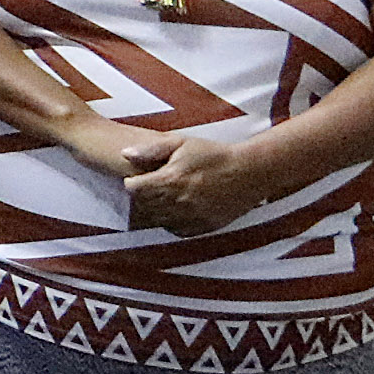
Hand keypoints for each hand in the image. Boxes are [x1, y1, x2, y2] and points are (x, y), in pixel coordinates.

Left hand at [117, 131, 274, 234]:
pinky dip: (172, 221)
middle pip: (142, 207)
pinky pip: (176, 230)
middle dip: (142, 197)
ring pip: (157, 220)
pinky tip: (179, 208)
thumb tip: (124, 154)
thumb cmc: (214, 154)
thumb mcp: (182, 143)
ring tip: (166, 196)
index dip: (133, 182)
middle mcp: (177, 203)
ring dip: (156, 210)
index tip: (140, 177)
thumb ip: (151, 149)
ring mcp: (190, 218)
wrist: (250, 172)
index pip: (132, 189)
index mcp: (169, 181)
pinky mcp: (202, 227)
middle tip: (152, 187)